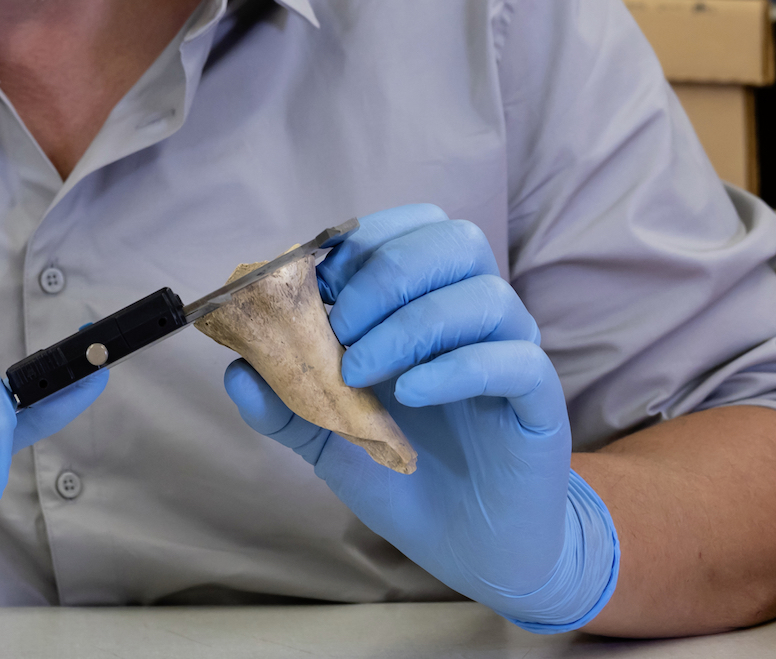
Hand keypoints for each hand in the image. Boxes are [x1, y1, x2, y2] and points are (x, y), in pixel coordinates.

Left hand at [223, 204, 618, 631]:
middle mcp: (476, 317)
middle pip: (455, 242)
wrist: (468, 548)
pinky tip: (411, 394)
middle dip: (387, 273)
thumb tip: (235, 369)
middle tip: (341, 329)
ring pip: (486, 295)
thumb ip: (283, 402)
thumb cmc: (405, 476)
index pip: (415, 228)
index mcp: (430, 303)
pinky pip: (515, 360)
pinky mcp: (539, 403)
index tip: (320, 281)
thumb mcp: (328, 438)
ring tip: (362, 371)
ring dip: (412, 323)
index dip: (365, 240)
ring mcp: (512, 355)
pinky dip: (456, 367)